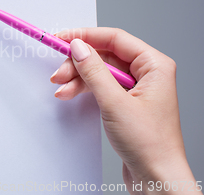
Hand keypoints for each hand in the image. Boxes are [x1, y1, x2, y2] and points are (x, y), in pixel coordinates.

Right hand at [50, 28, 199, 193]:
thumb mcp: (115, 103)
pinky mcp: (126, 101)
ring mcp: (136, 87)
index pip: (114, 38)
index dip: (85, 36)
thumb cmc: (150, 144)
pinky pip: (100, 85)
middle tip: (58, 72)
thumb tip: (78, 47)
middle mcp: (146, 72)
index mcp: (154, 65)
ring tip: (61, 88)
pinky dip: (83, 89)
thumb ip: (94, 71)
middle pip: (104, 54)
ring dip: (77, 78)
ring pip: (99, 70)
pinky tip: (69, 94)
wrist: (156, 178)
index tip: (61, 38)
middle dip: (78, 63)